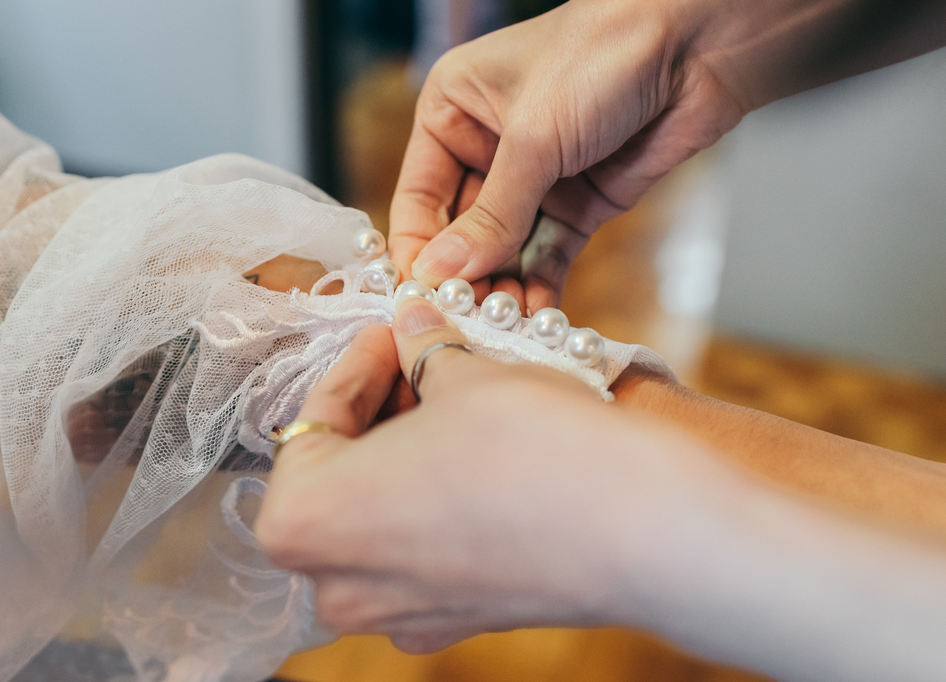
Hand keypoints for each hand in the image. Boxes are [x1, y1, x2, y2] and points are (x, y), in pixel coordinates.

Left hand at [256, 299, 751, 651]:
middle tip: (419, 353)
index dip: (357, 363)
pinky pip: (422, 548)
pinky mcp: (455, 622)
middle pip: (340, 473)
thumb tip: (412, 324)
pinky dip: (437, 496)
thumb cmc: (535, 450)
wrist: (641, 531)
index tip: (389, 331)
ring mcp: (398, 614)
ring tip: (452, 392)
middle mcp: (339, 585)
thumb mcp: (464, 376)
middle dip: (380, 407)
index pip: (314, 421)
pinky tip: (477, 449)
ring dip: (406, 450)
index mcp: (304, 521)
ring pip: (380, 512)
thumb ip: (421, 351)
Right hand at [388, 0, 744, 311]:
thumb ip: (490, 214)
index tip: (423, 298)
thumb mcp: (534, 138)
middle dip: (466, 276)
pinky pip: (547, 253)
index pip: (418, 196)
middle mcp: (486, 144)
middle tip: (470, 322)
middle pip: (460, 229)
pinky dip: (540, 285)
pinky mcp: (580, 201)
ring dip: (502, 287)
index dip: (418, 249)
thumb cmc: (601, 58)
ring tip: (505, 327)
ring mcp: (536, 176)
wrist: (701, 46)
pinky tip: (536, 317)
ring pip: (504, 248)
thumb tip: (439, 273)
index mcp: (453, 108)